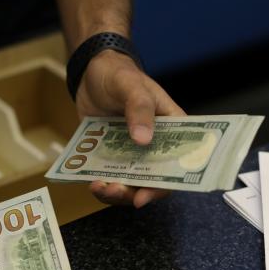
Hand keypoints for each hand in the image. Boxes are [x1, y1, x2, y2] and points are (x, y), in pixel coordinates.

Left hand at [76, 49, 185, 207]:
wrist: (91, 74)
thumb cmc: (120, 75)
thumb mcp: (131, 86)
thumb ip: (139, 108)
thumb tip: (143, 139)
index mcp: (171, 129)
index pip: (177, 163)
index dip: (165, 184)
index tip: (146, 195)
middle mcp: (154, 146)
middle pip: (153, 181)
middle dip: (134, 193)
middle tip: (115, 190)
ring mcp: (131, 154)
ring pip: (130, 184)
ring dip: (116, 193)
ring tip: (99, 188)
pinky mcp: (111, 156)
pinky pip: (110, 178)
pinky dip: (102, 185)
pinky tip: (91, 182)